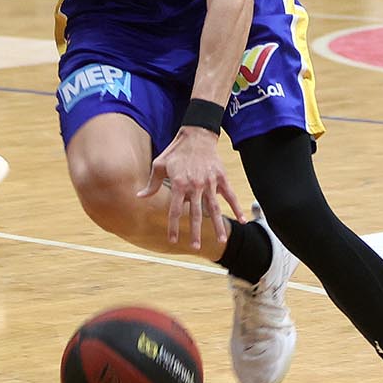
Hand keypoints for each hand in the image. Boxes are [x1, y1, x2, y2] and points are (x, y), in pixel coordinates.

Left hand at [139, 127, 243, 249]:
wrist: (197, 135)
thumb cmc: (176, 151)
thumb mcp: (159, 164)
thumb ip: (152, 184)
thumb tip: (140, 197)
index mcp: (179, 184)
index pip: (175, 210)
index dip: (173, 226)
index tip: (172, 240)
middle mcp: (195, 186)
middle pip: (195, 214)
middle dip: (195, 232)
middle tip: (194, 247)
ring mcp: (210, 182)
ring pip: (214, 209)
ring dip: (217, 226)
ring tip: (221, 241)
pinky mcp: (221, 178)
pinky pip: (230, 196)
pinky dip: (237, 208)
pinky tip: (242, 221)